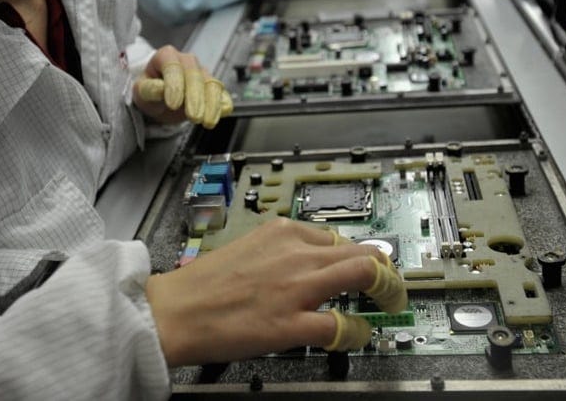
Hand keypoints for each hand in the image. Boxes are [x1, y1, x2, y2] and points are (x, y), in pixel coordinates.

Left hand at [133, 46, 232, 127]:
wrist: (160, 98)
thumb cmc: (150, 90)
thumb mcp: (141, 91)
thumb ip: (149, 89)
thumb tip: (160, 89)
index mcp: (166, 55)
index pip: (172, 67)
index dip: (174, 85)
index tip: (172, 104)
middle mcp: (186, 61)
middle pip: (194, 76)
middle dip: (195, 98)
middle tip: (193, 117)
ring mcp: (202, 72)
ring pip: (211, 84)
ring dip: (211, 104)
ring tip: (207, 121)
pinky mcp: (212, 86)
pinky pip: (222, 93)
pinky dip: (223, 103)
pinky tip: (223, 112)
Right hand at [145, 218, 406, 365]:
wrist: (174, 311)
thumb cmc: (202, 285)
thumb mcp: (246, 248)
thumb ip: (280, 251)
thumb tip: (306, 262)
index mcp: (282, 232)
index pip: (338, 236)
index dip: (359, 253)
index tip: (366, 263)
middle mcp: (295, 253)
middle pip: (362, 251)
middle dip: (385, 269)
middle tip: (391, 284)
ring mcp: (296, 287)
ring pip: (364, 274)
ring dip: (385, 290)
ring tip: (389, 303)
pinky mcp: (291, 323)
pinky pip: (341, 325)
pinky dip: (357, 331)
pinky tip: (356, 334)